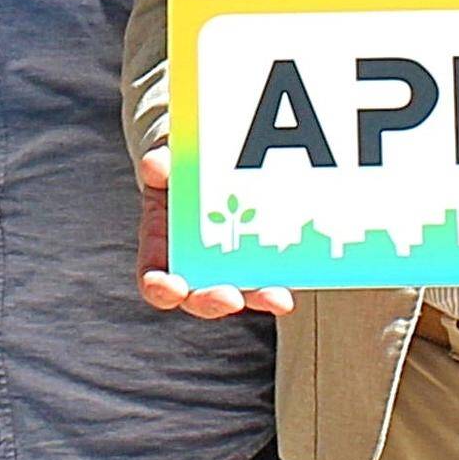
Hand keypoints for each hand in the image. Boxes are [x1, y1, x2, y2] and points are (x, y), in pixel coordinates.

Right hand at [133, 152, 289, 318]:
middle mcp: (194, 266)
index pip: (154, 279)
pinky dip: (285, 278)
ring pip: (241, 294)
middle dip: (214, 301)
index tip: (172, 288)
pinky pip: (271, 275)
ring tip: (279, 298)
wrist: (214, 158)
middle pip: (199, 297)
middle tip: (230, 298)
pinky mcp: (259, 260)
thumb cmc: (182, 164)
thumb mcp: (167, 158)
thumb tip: (156, 166)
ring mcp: (229, 267)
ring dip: (259, 298)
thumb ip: (160, 163)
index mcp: (162, 246)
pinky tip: (304, 273)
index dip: (160, 289)